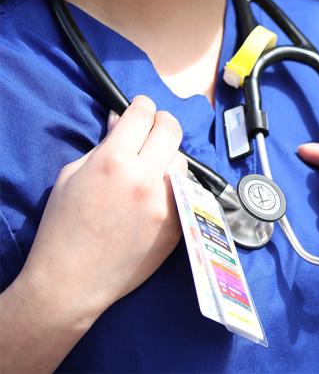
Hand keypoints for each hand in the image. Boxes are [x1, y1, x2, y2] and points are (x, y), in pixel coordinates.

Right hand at [20, 95, 186, 322]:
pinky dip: (174, 185)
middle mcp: (146, 177)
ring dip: (169, 157)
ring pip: (182, 160)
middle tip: (153, 128)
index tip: (140, 108)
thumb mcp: (72, 175)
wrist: (73, 281)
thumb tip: (121, 120)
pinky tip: (158, 192)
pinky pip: (186, 190)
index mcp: (114, 161)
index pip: (142, 115)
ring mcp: (167, 201)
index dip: (141, 106)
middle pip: (171, 130)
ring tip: (152, 167)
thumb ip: (103, 144)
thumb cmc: (63, 227)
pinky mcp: (179, 222)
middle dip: (161, 123)